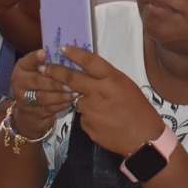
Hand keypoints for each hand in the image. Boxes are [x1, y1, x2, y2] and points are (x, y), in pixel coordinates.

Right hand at [8, 50, 70, 136]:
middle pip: (37, 81)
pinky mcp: (34, 113)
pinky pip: (50, 108)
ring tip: (75, 92)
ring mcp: (24, 99)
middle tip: (71, 82)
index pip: (28, 61)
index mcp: (22, 67)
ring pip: (44, 97)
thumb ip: (50, 62)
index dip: (35, 58)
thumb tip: (69, 52)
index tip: (44, 53)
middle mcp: (19, 82)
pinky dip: (62, 104)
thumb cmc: (41, 82)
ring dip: (61, 95)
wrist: (31, 110)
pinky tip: (72, 100)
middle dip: (55, 81)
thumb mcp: (40, 70)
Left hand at [45, 46, 164, 159]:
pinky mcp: (87, 126)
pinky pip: (84, 118)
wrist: (144, 139)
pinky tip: (104, 122)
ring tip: (104, 110)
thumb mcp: (127, 86)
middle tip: (43, 68)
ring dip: (84, 102)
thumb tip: (90, 74)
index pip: (89, 61)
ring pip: (78, 101)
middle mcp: (99, 92)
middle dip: (55, 72)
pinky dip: (90, 118)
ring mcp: (91, 110)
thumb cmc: (140, 110)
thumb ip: (107, 79)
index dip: (74, 53)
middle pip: (71, 78)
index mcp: (113, 79)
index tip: (63, 48)